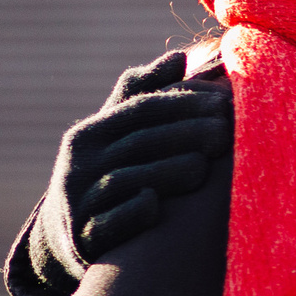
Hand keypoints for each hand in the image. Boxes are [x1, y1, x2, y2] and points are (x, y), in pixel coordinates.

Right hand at [47, 51, 233, 272]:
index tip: (224, 102)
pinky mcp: (85, 239)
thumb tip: (180, 56)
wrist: (69, 235)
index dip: (183, 103)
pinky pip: (107, 224)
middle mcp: (79, 165)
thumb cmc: (109, 173)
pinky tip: (154, 204)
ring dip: (165, 172)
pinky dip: (130, 212)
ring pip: (123, 181)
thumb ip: (144, 95)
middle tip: (225, 133)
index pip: (141, 109)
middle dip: (185, 135)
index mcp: (90, 134)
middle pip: (137, 143)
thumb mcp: (116, 135)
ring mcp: (79, 202)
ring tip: (203, 168)